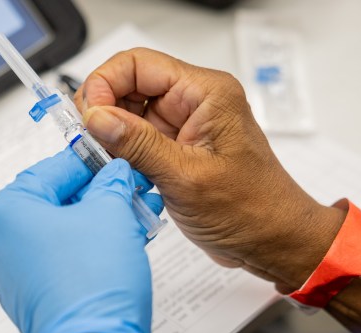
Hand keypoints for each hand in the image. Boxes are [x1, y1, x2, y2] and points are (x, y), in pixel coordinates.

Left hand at [0, 147, 161, 332]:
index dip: (93, 160)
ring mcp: (12, 268)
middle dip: (101, 192)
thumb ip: (111, 182)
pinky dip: (90, 241)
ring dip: (100, 217)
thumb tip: (115, 172)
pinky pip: (61, 253)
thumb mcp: (109, 212)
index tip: (115, 157)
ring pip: (62, 227)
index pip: (53, 168)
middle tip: (130, 186)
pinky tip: (122, 233)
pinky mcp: (31, 290)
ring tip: (134, 210)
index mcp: (4, 211)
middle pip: (57, 199)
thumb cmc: (91, 285)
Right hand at [76, 48, 343, 289]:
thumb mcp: (188, 178)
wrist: (272, 241)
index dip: (105, 84)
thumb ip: (138, 145)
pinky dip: (121, 155)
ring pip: (128, 114)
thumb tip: (96, 118)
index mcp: (205, 94)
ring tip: (104, 161)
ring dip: (110, 136)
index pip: (138, 64)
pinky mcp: (175, 150)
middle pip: (129, 86)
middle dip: (103, 111)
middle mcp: (193, 103)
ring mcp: (182, 127)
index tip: (88, 117)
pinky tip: (118, 172)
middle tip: (89, 142)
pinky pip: (136, 141)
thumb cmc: (252, 210)